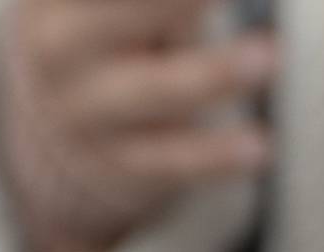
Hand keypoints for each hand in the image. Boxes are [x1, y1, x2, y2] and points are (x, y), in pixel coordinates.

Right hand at [0, 0, 275, 251]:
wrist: (55, 120)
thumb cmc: (105, 18)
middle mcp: (61, 40)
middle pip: (130, 9)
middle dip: (185, 0)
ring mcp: (86, 108)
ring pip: (159, 88)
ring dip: (217, 73)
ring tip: (269, 56)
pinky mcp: (118, 164)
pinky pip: (173, 160)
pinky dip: (216, 156)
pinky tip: (260, 147)